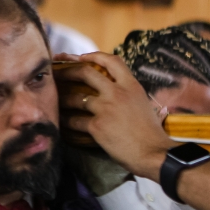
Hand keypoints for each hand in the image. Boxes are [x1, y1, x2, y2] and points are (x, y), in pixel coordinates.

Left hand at [56, 51, 174, 179]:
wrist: (154, 153)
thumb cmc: (151, 133)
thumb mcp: (142, 104)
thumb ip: (126, 94)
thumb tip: (111, 90)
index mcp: (131, 86)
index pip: (112, 61)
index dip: (94, 56)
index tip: (81, 57)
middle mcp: (118, 93)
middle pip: (86, 73)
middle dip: (67, 71)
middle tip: (55, 73)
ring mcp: (106, 108)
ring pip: (75, 98)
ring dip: (62, 98)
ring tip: (54, 100)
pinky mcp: (97, 126)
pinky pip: (74, 120)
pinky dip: (65, 121)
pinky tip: (60, 122)